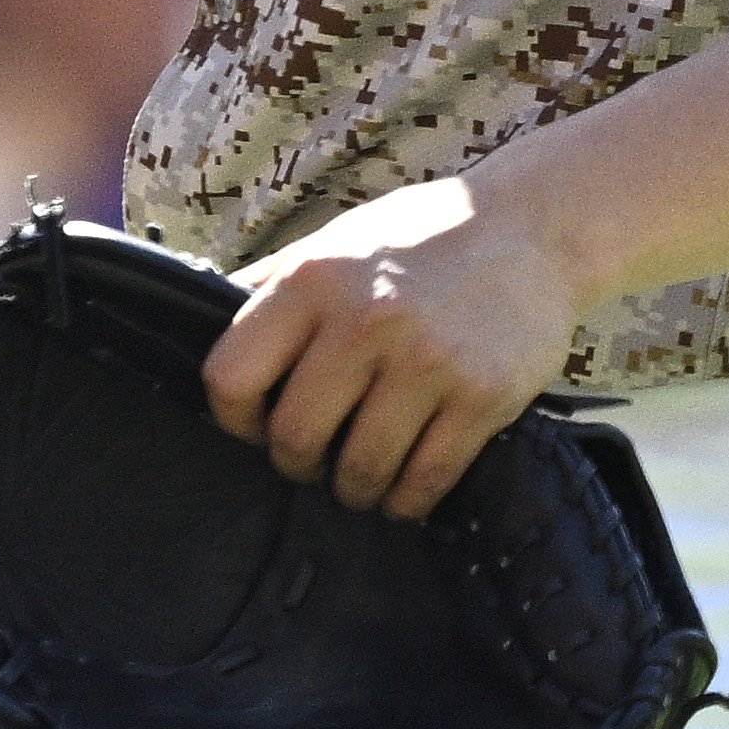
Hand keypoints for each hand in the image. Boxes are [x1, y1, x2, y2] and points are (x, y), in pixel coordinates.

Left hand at [199, 172, 587, 520]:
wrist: (532, 228)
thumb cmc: (419, 239)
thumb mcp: (332, 243)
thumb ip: (269, 286)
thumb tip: (196, 318)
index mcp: (312, 281)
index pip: (232, 376)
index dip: (234, 418)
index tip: (253, 426)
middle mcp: (364, 320)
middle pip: (295, 435)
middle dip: (295, 462)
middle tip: (309, 460)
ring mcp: (427, 362)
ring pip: (359, 468)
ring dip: (352, 489)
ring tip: (355, 481)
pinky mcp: (482, 397)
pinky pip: (425, 478)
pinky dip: (405, 499)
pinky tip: (401, 492)